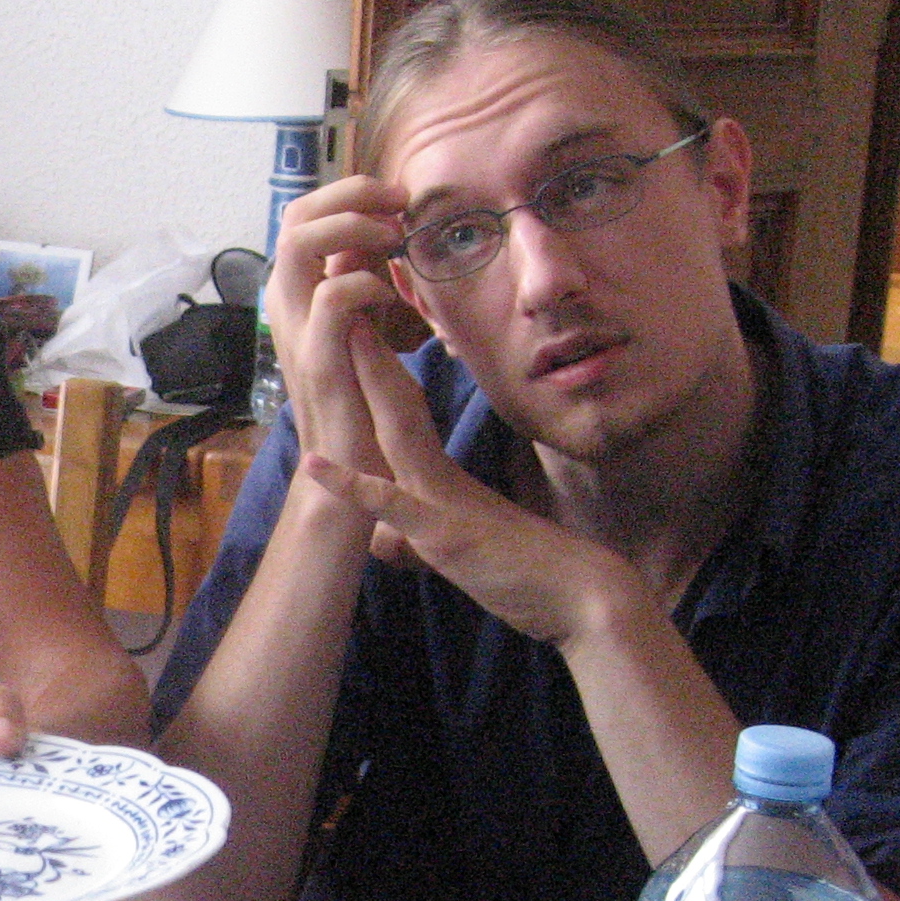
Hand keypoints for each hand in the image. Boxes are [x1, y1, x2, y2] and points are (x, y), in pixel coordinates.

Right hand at [264, 174, 417, 493]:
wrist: (348, 479)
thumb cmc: (360, 410)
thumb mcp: (361, 333)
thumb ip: (358, 288)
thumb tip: (368, 244)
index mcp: (299, 298)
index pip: (303, 216)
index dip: (346, 193)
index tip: (394, 200)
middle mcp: (289, 308)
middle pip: (295, 216)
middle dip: (350, 193)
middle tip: (397, 203)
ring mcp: (298, 332)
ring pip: (301, 243)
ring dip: (352, 225)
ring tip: (392, 237)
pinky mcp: (320, 360)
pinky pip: (332, 297)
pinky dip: (366, 283)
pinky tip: (390, 297)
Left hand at [297, 322, 634, 645]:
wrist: (583, 599)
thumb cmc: (531, 573)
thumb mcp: (465, 547)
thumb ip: (427, 535)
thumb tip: (396, 534)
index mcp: (443, 479)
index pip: (405, 416)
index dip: (379, 374)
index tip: (354, 330)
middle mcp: (439, 481)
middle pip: (397, 407)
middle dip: (368, 355)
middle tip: (344, 301)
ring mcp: (442, 504)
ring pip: (395, 434)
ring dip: (367, 386)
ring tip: (339, 334)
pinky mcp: (443, 536)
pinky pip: (392, 506)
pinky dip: (353, 486)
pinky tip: (316, 464)